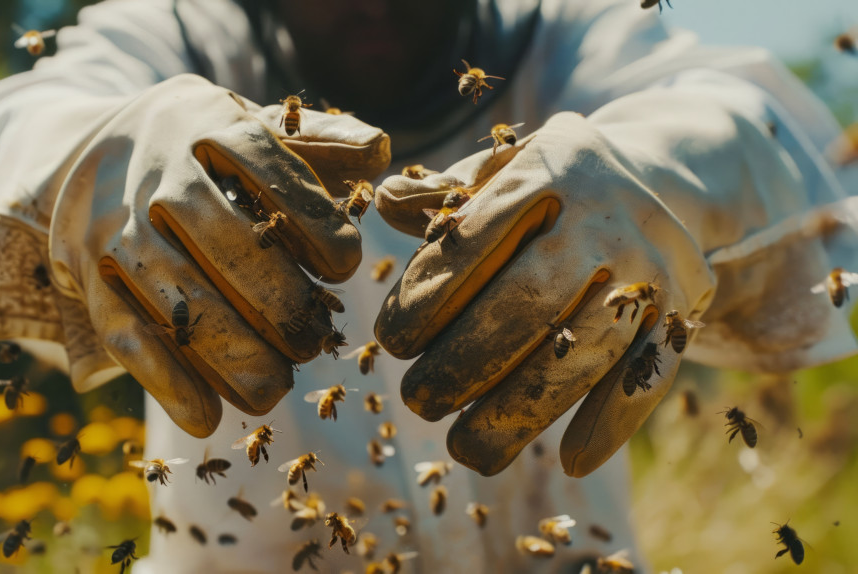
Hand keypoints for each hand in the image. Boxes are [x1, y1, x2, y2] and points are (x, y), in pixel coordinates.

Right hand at [48, 75, 389, 436]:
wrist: (84, 153)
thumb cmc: (198, 150)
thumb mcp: (248, 124)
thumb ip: (317, 141)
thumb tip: (384, 151)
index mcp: (205, 123)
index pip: (263, 165)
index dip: (309, 219)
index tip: (346, 267)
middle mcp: (154, 171)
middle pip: (219, 238)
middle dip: (276, 299)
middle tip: (314, 341)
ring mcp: (114, 227)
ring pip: (174, 296)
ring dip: (229, 351)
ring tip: (274, 387)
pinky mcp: (90, 279)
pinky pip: (124, 334)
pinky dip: (165, 381)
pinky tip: (205, 419)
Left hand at [374, 112, 712, 476]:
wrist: (658, 176)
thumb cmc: (550, 189)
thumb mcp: (502, 169)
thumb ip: (445, 194)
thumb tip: (384, 204)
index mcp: (549, 169)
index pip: (477, 239)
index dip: (429, 296)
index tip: (391, 343)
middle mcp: (607, 215)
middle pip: (531, 301)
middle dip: (466, 361)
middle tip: (418, 400)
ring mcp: (653, 265)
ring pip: (586, 349)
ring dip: (522, 409)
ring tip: (466, 449)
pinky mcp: (684, 310)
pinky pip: (652, 374)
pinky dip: (613, 422)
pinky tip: (569, 460)